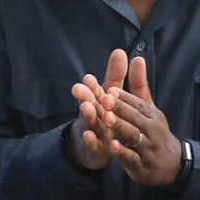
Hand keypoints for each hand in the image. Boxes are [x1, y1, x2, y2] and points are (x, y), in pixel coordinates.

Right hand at [65, 49, 129, 171]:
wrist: (96, 148)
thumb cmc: (105, 116)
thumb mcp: (111, 96)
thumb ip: (115, 75)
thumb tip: (120, 51)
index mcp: (100, 101)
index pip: (96, 91)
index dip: (92, 85)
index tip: (88, 77)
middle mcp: (94, 115)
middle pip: (90, 104)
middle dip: (85, 96)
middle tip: (79, 88)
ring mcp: (93, 132)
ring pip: (91, 123)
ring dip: (88, 115)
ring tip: (87, 107)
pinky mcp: (94, 148)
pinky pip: (93, 144)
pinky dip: (90, 140)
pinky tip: (89, 136)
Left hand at [102, 57, 182, 186]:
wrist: (172, 164)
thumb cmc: (155, 131)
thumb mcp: (150, 108)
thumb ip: (140, 84)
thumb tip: (137, 57)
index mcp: (151, 114)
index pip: (137, 103)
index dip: (123, 98)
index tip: (109, 90)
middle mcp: (150, 129)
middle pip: (135, 117)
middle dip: (120, 109)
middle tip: (104, 100)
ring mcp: (146, 148)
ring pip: (133, 136)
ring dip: (120, 127)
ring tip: (107, 120)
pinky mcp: (141, 165)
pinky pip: (131, 158)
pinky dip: (122, 152)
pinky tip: (111, 146)